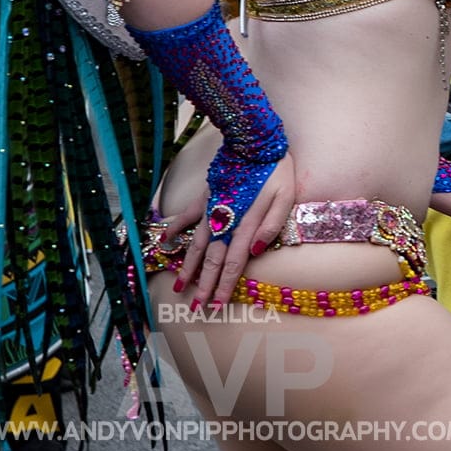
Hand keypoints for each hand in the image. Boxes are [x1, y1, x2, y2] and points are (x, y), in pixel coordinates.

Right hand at [168, 153, 296, 312]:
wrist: (255, 142)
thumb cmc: (276, 171)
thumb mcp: (285, 198)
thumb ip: (271, 226)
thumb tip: (255, 251)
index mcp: (245, 225)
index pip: (234, 263)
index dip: (225, 285)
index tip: (217, 305)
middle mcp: (224, 221)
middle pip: (213, 260)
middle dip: (205, 286)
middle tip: (196, 308)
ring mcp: (212, 209)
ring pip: (197, 245)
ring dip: (188, 267)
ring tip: (179, 286)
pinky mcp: (205, 196)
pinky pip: (186, 216)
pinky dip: (175, 228)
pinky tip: (165, 241)